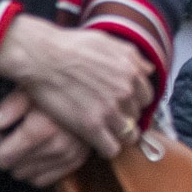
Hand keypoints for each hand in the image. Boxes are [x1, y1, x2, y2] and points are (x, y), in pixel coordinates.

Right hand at [0, 16, 154, 158]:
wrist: (42, 57)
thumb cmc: (71, 46)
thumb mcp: (109, 42)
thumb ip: (133, 58)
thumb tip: (149, 70)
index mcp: (132, 72)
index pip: (146, 97)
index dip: (134, 102)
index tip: (123, 105)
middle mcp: (126, 91)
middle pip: (137, 116)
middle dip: (126, 117)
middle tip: (111, 118)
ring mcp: (110, 109)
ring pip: (129, 135)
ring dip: (120, 136)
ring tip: (107, 134)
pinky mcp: (91, 126)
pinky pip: (112, 148)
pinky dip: (107, 148)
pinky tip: (98, 142)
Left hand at [0, 90, 91, 186]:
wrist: (96, 86)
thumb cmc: (61, 82)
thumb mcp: (31, 86)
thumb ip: (9, 106)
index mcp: (43, 129)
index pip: (0, 158)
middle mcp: (58, 146)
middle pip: (11, 168)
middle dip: (1, 152)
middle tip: (1, 134)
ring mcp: (70, 156)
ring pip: (25, 176)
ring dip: (17, 161)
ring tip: (18, 140)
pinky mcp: (77, 161)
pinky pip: (43, 179)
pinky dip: (34, 168)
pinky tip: (33, 149)